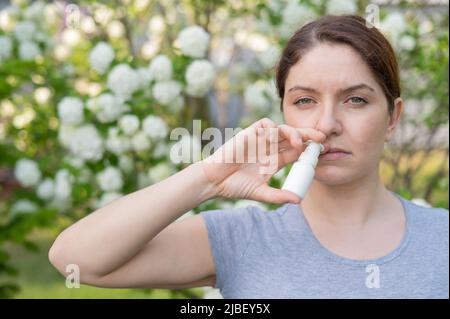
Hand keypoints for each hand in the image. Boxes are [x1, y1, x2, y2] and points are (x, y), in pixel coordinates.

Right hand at [199, 118, 325, 204]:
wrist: (214, 180)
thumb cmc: (235, 186)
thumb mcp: (260, 193)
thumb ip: (278, 196)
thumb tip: (298, 200)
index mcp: (275, 161)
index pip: (297, 152)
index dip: (309, 150)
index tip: (322, 152)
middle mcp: (270, 149)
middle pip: (293, 138)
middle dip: (308, 136)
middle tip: (322, 139)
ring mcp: (261, 141)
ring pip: (282, 129)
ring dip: (292, 133)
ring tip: (298, 142)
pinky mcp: (250, 134)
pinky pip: (265, 124)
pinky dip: (273, 128)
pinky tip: (276, 137)